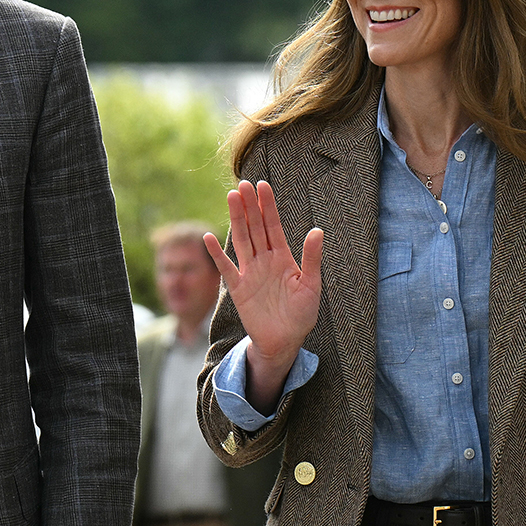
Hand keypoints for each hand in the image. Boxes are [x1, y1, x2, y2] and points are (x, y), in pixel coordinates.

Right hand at [205, 179, 322, 412]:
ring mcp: (250, 272)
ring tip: (230, 197)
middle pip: (255, 227)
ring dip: (236, 220)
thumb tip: (317, 230)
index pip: (273, 225)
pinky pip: (226, 268)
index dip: (268, 206)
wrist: (284, 341)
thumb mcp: (312, 285)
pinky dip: (217, 255)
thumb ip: (312, 258)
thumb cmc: (301, 315)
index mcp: (283, 257)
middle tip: (243, 183)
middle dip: (250, 205)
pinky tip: (207, 238)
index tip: (262, 185)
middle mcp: (264, 260)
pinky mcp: (238, 288)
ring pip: (241, 240)